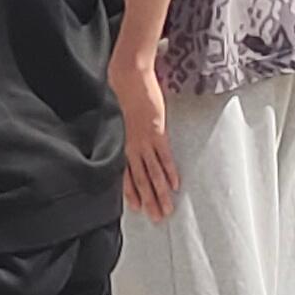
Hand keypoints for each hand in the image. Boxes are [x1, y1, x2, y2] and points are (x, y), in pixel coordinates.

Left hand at [113, 40, 177, 219]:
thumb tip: (126, 142)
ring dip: (160, 193)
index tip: (137, 208)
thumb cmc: (120, 93)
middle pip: (140, 179)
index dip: (132, 192)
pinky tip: (174, 185)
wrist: (127, 76)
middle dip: (150, 200)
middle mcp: (131, 146)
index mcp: (122, 143)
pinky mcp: (156, 131)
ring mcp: (144, 140)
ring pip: (152, 173)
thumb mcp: (120, 117)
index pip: (126, 174)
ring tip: (167, 209)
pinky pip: (163, 156)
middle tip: (157, 218)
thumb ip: (123, 132)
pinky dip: (169, 171)